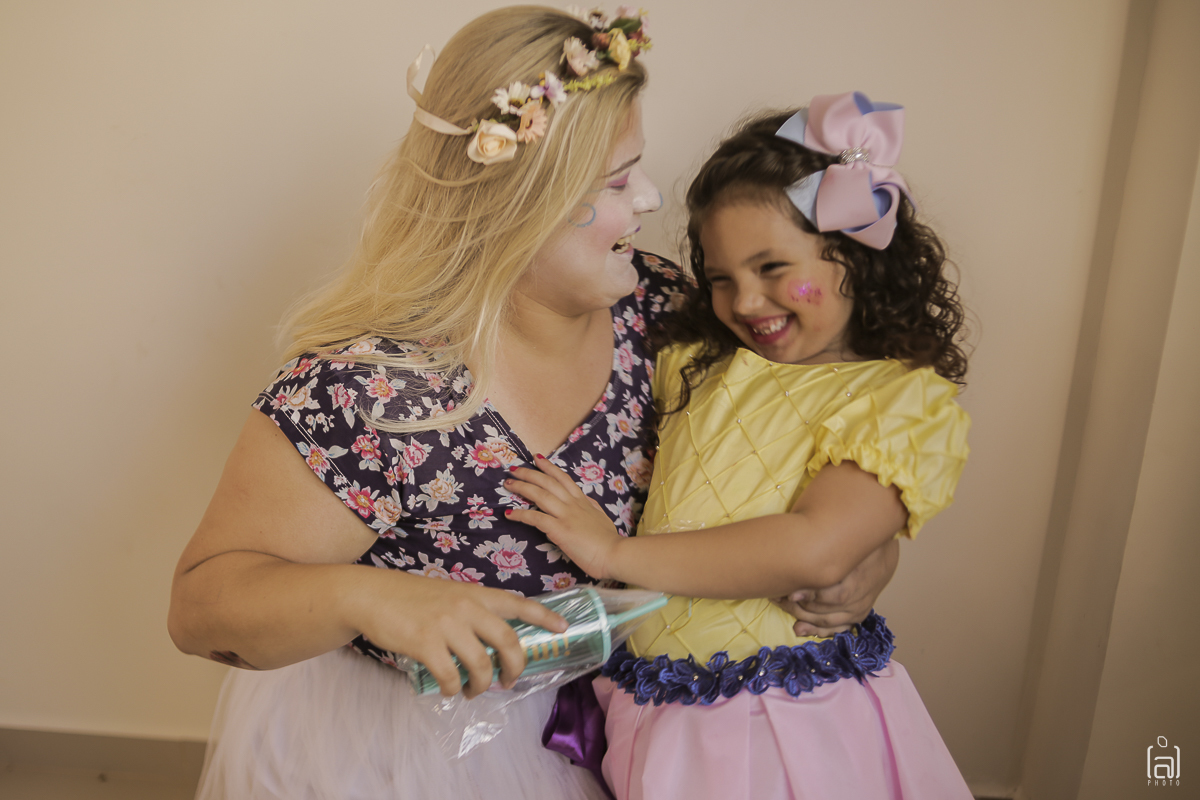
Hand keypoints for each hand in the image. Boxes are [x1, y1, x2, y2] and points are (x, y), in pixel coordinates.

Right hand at [352, 570, 566, 697]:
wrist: (372, 595)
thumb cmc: (412, 597)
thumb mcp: (449, 593)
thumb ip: (472, 610)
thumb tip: (491, 639)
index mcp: (475, 593)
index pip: (518, 603)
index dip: (544, 616)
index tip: (563, 628)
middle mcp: (466, 607)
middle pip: (507, 641)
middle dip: (515, 666)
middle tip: (511, 680)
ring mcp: (446, 625)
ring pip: (480, 664)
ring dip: (481, 685)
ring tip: (472, 691)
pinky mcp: (425, 643)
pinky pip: (448, 676)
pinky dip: (451, 688)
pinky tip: (448, 689)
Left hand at [503, 456, 622, 580]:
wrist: (615, 554)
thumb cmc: (608, 540)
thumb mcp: (601, 517)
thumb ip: (591, 507)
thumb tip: (585, 499)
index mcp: (582, 501)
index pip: (563, 478)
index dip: (549, 467)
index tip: (537, 458)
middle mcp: (572, 504)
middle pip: (547, 483)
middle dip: (529, 474)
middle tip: (514, 469)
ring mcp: (565, 515)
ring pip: (539, 495)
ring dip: (522, 488)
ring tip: (508, 484)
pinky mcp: (559, 530)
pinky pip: (535, 518)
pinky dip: (521, 514)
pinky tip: (509, 513)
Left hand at [772, 537, 898, 636]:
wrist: (883, 550)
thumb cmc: (859, 542)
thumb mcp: (847, 541)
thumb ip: (829, 549)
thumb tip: (802, 559)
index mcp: (860, 577)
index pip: (834, 595)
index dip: (810, 597)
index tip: (789, 593)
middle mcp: (861, 598)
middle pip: (826, 611)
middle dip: (798, 607)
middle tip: (777, 598)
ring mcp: (860, 609)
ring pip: (827, 622)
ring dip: (802, 617)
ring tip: (782, 606)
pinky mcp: (858, 614)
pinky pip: (837, 628)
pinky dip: (818, 630)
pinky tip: (801, 627)